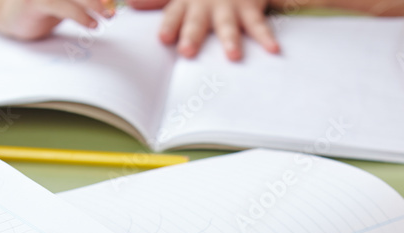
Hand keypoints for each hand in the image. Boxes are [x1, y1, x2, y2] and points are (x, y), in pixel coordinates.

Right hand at [0, 0, 113, 40]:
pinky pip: (61, 5)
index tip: (116, 1)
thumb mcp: (69, 0)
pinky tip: (92, 24)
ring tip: (108, 16)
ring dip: (95, 3)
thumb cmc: (43, 6)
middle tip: (115, 8)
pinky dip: (80, 15)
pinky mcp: (35, 1)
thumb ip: (87, 0)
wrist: (10, 16)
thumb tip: (113, 5)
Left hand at [129, 0, 278, 60]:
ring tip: (232, 56)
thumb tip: (130, 5)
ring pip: (227, 24)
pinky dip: (266, 36)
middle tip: (187, 51)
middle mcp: (205, 4)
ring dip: (230, 39)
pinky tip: (273, 49)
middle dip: (192, 34)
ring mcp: (229, 5)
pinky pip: (258, 23)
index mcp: (187, 1)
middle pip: (197, 20)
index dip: (170, 25)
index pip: (174, 13)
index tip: (164, 39)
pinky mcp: (250, 6)